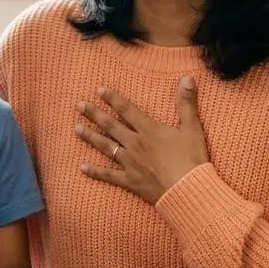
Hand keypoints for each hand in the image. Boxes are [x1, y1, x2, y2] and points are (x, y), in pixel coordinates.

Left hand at [76, 77, 209, 203]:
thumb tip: (187, 77)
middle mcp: (135, 144)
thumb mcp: (192, 128)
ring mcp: (130, 163)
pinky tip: (82, 167)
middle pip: (110, 126)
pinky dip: (95, 172)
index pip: (127, 110)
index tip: (99, 90)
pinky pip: (108, 175)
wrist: (188, 190)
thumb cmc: (192, 159)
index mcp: (149, 130)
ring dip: (90, 136)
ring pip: (106, 146)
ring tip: (76, 128)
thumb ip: (186, 102)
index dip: (113, 98)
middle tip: (79, 105)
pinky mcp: (130, 181)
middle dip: (94, 114)